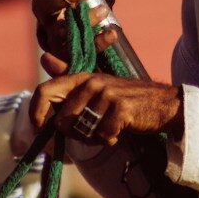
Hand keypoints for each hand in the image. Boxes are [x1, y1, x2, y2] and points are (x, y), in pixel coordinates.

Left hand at [30, 72, 181, 146]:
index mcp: (82, 77)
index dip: (35, 112)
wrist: (163, 104)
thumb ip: (69, 77)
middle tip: (91, 134)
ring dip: (94, 138)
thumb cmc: (125, 99)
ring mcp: (107, 94)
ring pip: (82, 131)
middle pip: (62, 120)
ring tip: (108, 130)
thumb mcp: (97, 86)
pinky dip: (109, 139)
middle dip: (74, 134)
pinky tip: (119, 132)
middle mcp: (92, 82)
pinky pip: (102, 135)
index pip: (44, 90)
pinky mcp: (121, 108)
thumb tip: (44, 58)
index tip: (39, 129)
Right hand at [33, 0, 116, 72]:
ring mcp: (52, 37)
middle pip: (42, 4)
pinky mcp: (64, 57)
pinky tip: (111, 34)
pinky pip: (75, 54)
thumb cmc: (91, 4)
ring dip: (82, 20)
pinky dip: (96, 43)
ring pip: (57, 32)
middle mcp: (45, 14)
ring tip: (103, 11)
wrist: (99, 35)